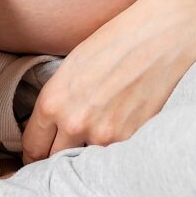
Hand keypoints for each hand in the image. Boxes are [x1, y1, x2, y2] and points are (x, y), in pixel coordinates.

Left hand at [21, 0, 195, 160]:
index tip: (42, 149)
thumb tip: (52, 124)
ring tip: (100, 128)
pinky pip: (115, 155)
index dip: (36, 148)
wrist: (162, 36)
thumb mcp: (72, 67)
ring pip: (86, 160)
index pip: (33, 145)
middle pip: (55, 159)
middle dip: (59, 152)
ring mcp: (105, 135)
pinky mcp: (133, 140)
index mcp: (53, 101)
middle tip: (68, 143)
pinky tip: (123, 125)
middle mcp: (74, 123)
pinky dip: (116, 148)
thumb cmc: (117, 42)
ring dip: (88, 150)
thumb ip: (59, 100)